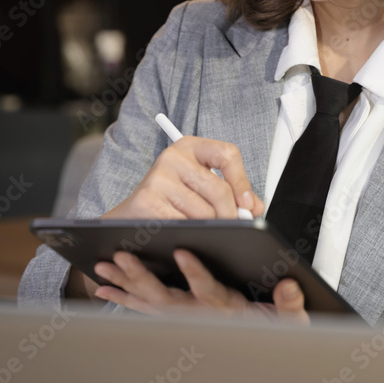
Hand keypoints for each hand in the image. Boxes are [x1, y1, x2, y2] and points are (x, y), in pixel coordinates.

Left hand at [93, 248, 308, 324]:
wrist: (258, 354)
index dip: (195, 273)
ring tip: (103, 266)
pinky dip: (122, 298)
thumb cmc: (271, 328)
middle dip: (141, 276)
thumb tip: (289, 287)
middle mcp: (199, 315)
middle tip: (121, 256)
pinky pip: (143, 309)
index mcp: (225, 308)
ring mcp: (183, 318)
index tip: (183, 251)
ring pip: (148, 301)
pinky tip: (103, 288)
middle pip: (165, 296)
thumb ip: (290, 304)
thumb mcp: (290, 321)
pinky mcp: (173, 318)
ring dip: (125, 283)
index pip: (208, 289)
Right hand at [102, 136, 264, 219]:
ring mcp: (158, 177)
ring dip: (211, 229)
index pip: (227, 154)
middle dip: (232, 215)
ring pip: (205, 212)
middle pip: (219, 190)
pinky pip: (186, 224)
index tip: (248, 204)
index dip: (242, 181)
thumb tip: (255, 209)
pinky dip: (191, 235)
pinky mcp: (148, 200)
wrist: (128, 218)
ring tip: (204, 232)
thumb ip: (231, 195)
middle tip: (234, 229)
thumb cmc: (169, 202)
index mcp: (188, 147)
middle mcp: (172, 157)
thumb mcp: (199, 189)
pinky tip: (186, 236)